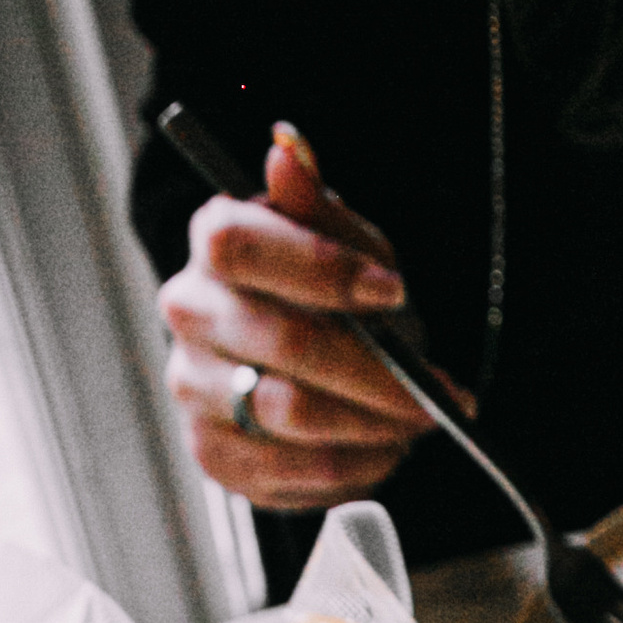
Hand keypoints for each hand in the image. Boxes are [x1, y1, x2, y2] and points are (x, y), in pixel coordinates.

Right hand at [159, 121, 434, 510]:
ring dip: (372, 426)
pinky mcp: (213, 455)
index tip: (392, 293)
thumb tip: (286, 150)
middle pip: (282, 344)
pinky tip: (381, 449)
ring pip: (291, 417)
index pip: (240, 245)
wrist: (314, 366)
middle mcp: (189, 312)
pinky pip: (291, 472)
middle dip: (376, 374)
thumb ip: (322, 208)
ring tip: (415, 420)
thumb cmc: (333, 295)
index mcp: (214, 242)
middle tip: (434, 392)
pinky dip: (354, 467)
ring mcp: (193, 388)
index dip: (321, 270)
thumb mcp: (346, 242)